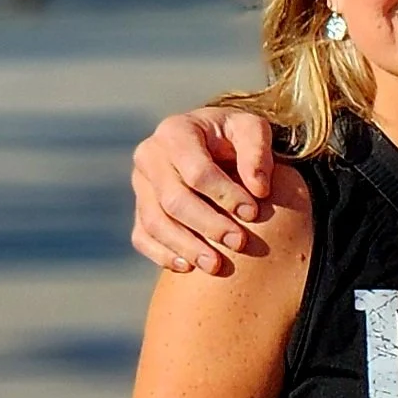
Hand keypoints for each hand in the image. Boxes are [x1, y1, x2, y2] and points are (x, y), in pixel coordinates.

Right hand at [131, 108, 276, 275]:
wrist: (210, 143)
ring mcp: (140, 185)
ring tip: (216, 265)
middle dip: (208, 225)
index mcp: (175, 131)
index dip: (225, 195)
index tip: (253, 213)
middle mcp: (149, 156)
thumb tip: (258, 189)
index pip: (197, 171)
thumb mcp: (250, 129)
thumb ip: (257, 152)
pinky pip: (142, 236)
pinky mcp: (139, 208)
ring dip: (186, 247)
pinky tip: (188, 267)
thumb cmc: (233, 137)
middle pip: (174, 200)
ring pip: (155, 222)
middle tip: (239, 243)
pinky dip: (162, 254)